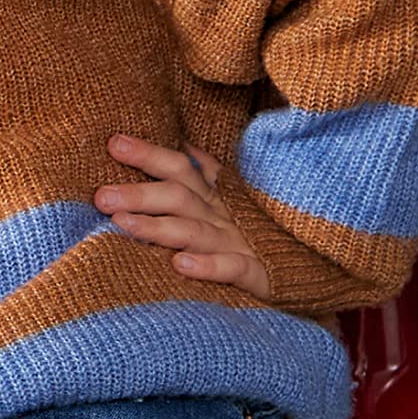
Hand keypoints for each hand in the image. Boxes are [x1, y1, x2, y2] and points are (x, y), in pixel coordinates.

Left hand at [97, 135, 271, 301]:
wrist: (316, 268)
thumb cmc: (258, 233)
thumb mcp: (230, 200)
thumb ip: (205, 172)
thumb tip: (182, 145)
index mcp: (214, 197)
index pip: (178, 169)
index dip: (148, 155)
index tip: (113, 143)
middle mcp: (223, 216)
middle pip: (179, 198)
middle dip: (140, 194)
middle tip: (101, 195)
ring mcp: (242, 244)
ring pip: (195, 232)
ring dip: (158, 227)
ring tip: (121, 222)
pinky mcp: (261, 275)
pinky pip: (234, 269)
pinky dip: (209, 266)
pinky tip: (179, 265)